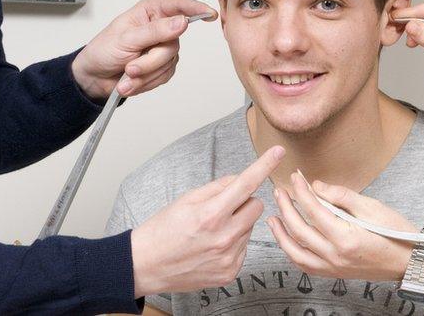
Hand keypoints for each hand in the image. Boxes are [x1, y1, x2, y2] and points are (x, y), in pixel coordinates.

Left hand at [71, 0, 216, 100]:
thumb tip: (182, 21)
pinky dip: (146, 83)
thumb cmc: (104, 50)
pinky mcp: (161, 67)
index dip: (196, 8)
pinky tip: (131, 82)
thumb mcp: (126, 39)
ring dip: (145, 74)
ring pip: (168, 63)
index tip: (210, 13)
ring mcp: (162, 49)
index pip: (179, 6)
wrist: (94, 77)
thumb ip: (156, 31)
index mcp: (151, 12)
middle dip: (150, 61)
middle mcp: (160, 28)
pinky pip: (164, 76)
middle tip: (130, 67)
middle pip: (173, 44)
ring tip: (126, 76)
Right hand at [130, 146, 284, 296]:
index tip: (279, 152)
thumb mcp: (186, 200)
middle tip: (221, 208)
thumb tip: (241, 179)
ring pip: (251, 227)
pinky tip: (212, 247)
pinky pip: (245, 247)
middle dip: (243, 202)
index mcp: (211, 214)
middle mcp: (223, 238)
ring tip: (211, 232)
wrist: (145, 266)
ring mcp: (228, 258)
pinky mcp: (230, 272)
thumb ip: (217, 187)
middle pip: (256, 206)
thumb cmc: (162, 230)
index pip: (246, 184)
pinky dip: (234, 243)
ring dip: (238, 224)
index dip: (264, 165)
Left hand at [267, 172, 415, 282]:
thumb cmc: (396, 233)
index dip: (301, 191)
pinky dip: (292, 252)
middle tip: (280, 191)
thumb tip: (316, 187)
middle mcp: (335, 255)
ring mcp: (333, 267)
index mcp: (346, 237)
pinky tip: (287, 239)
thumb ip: (341, 196)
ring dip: (281, 233)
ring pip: (296, 252)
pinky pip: (305, 265)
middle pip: (299, 230)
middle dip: (286, 207)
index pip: (314, 210)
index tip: (295, 177)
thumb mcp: (372, 207)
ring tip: (273, 217)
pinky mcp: (334, 273)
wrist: (409, 261)